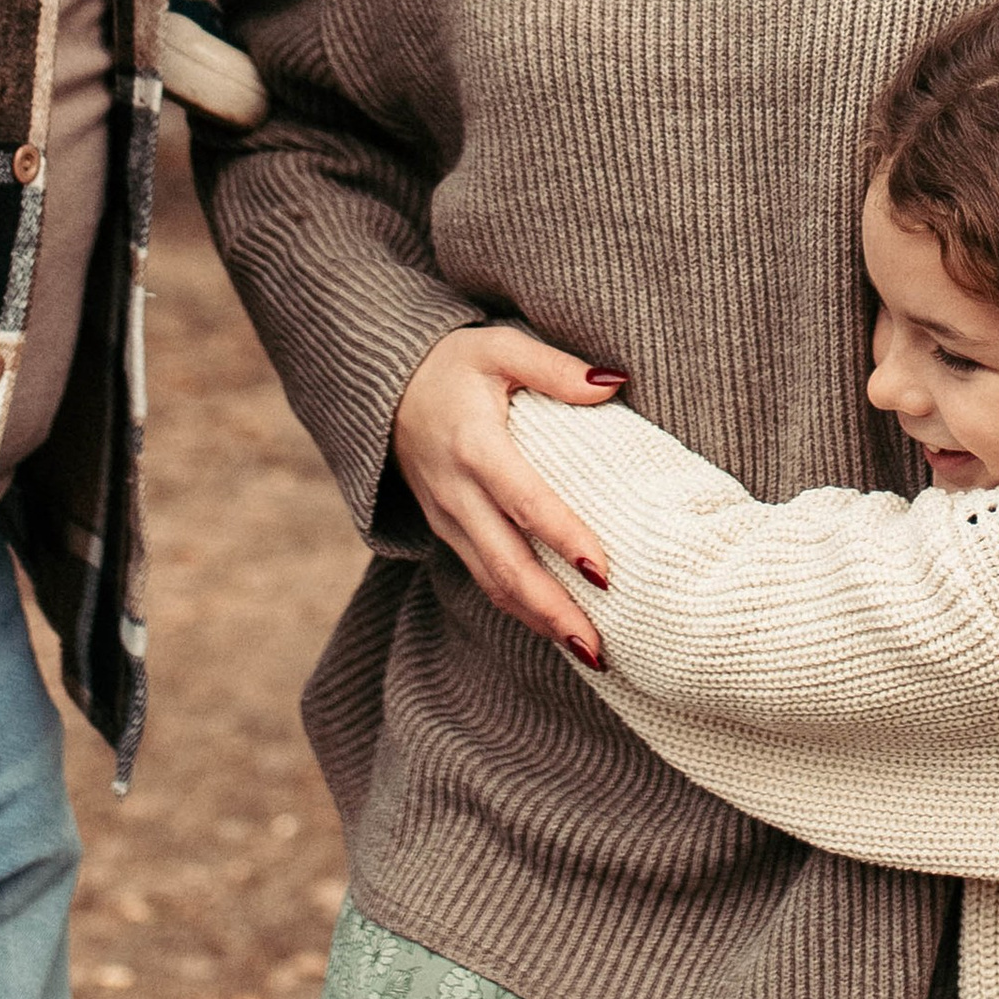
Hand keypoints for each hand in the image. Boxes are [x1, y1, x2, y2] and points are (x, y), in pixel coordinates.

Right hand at [391, 324, 627, 657]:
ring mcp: (447, 518)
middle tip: (600, 646)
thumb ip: (555, 367)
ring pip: (492, 582)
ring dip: (539, 620)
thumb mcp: (500, 347)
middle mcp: (457, 492)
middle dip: (553, 611)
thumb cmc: (452, 363)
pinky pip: (483, 577)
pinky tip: (556, 626)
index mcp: (475, 445)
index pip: (525, 501)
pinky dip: (519, 608)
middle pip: (506, 564)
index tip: (603, 573)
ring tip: (589, 651)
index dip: (564, 538)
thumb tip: (615, 384)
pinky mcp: (445, 530)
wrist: (383, 386)